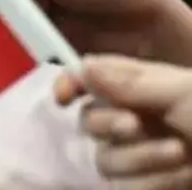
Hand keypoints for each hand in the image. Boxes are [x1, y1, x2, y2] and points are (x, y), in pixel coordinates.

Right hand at [56, 55, 191, 187]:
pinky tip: (183, 176)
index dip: (69, 85)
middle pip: (89, 122)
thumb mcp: (182, 92)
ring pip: (105, 160)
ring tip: (179, 153)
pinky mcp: (147, 184)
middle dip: (107, 124)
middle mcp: (134, 118)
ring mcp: (140, 155)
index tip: (63, 97)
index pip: (88, 79)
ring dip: (140, 157)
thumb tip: (81, 66)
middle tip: (134, 125)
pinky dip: (154, 182)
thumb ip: (130, 82)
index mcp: (140, 88)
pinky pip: (126, 187)